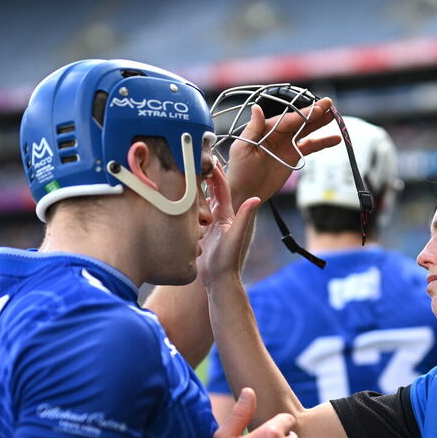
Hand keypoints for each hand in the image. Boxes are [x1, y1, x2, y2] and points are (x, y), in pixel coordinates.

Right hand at [198, 166, 259, 288]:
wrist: (219, 279)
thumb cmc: (228, 260)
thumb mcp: (236, 236)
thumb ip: (244, 217)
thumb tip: (256, 198)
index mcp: (226, 214)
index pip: (221, 188)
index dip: (216, 172)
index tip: (209, 157)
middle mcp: (219, 216)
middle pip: (211, 190)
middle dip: (205, 174)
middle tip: (196, 157)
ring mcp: (209, 224)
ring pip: (202, 200)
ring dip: (196, 186)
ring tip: (186, 171)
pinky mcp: (200, 232)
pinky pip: (193, 213)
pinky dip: (189, 203)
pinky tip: (180, 197)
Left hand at [225, 97, 340, 206]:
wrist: (245, 193)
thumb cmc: (239, 171)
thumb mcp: (243, 148)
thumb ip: (253, 128)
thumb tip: (257, 108)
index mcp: (265, 129)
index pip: (287, 120)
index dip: (303, 114)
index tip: (317, 108)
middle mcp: (278, 134)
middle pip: (299, 121)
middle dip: (314, 113)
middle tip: (329, 104)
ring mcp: (287, 145)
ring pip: (307, 131)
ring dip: (320, 124)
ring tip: (334, 116)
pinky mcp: (294, 157)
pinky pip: (310, 147)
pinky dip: (323, 143)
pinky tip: (335, 139)